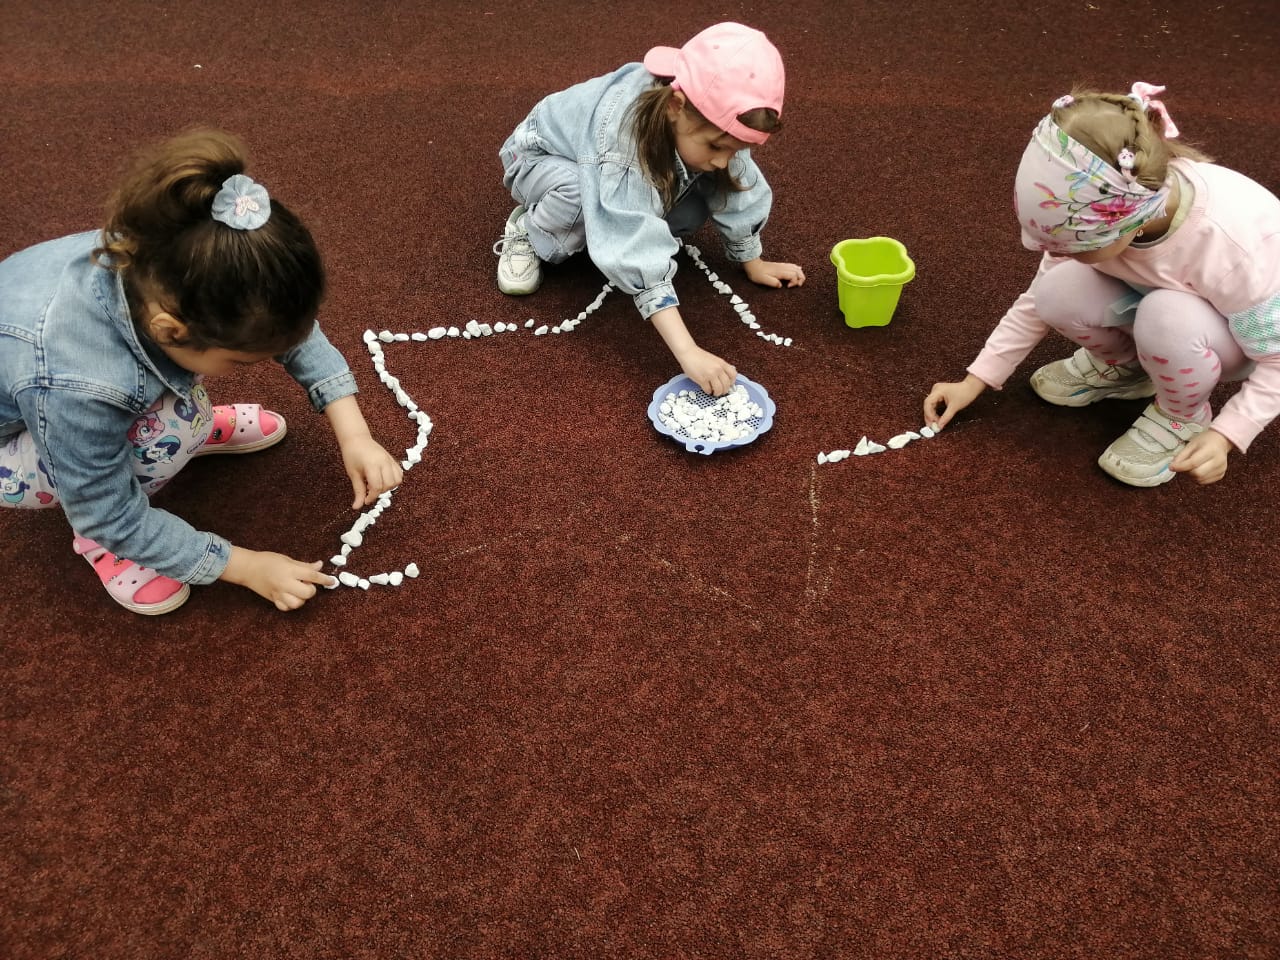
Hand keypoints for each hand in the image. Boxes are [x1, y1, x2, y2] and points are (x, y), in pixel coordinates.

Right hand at [221, 547, 336, 610]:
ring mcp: (278, 593)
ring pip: (297, 604)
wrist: (247, 568)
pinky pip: (286, 608)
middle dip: (311, 589)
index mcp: (289, 570)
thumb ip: (304, 565)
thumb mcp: (287, 559)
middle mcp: (285, 583)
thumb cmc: (267, 560)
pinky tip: (291, 597)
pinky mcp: (273, 600)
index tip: (332, 581)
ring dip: (302, 599)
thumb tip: (320, 566)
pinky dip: (291, 605)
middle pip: (307, 593)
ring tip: (299, 591)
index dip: (324, 579)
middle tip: (307, 583)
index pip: (312, 576)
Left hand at [324, 395, 404, 507]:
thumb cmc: (352, 455)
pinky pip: (399, 473)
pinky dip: (394, 480)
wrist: (357, 439)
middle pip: (388, 485)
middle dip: (380, 492)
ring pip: (397, 480)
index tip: (365, 500)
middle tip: (369, 491)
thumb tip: (357, 507)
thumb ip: (358, 491)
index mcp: (372, 465)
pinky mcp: (393, 459)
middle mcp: (384, 462)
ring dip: (388, 486)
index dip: (371, 497)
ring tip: (377, 485)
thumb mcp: (353, 474)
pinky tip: (384, 480)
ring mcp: (390, 460)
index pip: (377, 487)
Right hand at [676, 345, 737, 395]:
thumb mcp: (715, 360)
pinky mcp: (702, 380)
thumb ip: (721, 367)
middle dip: (724, 390)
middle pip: (726, 385)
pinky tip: (706, 389)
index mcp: (722, 363)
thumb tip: (725, 378)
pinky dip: (708, 391)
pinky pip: (708, 390)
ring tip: (714, 392)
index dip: (732, 382)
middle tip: (721, 391)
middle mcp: (718, 369)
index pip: (733, 375)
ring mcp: (710, 375)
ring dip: (716, 393)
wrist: (688, 353)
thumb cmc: (699, 356)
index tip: (728, 385)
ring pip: (718, 389)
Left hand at [743, 258, 804, 287]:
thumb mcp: (763, 280)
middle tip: (798, 285)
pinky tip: (798, 270)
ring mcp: (782, 266)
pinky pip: (793, 266)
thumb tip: (781, 286)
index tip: (788, 287)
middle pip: (798, 271)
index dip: (794, 282)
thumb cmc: (757, 274)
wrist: (753, 265)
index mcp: (780, 272)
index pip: (794, 275)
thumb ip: (773, 283)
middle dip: (801, 278)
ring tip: (798, 281)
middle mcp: (783, 267)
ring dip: (800, 274)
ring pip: (796, 268)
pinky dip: (797, 269)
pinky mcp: (781, 265)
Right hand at [924, 374, 987, 429]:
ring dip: (931, 415)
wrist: (971, 388)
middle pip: (928, 405)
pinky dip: (935, 412)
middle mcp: (935, 390)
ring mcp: (937, 392)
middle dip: (929, 416)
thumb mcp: (954, 407)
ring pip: (930, 406)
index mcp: (938, 390)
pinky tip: (936, 419)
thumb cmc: (965, 394)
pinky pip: (934, 405)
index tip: (932, 423)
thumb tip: (939, 426)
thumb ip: (946, 417)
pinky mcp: (939, 395)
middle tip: (931, 426)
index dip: (929, 414)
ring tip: (934, 424)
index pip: (928, 403)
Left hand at [1170, 428, 1232, 483]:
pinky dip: (1198, 478)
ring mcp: (1221, 469)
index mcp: (1211, 450)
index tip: (1172, 467)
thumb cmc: (1205, 441)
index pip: (1194, 463)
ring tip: (1192, 467)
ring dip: (1191, 476)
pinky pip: (1204, 481)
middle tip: (1184, 466)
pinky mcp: (1221, 475)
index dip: (1181, 466)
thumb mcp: (1191, 444)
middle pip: (1198, 474)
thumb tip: (1172, 466)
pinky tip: (1199, 469)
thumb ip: (1181, 456)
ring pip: (1200, 479)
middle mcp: (1218, 461)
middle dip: (1187, 472)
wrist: (1220, 441)